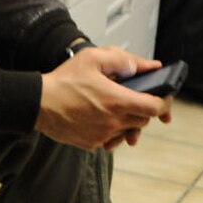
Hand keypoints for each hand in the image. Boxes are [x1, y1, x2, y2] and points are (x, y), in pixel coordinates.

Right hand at [37, 47, 171, 151]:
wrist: (39, 104)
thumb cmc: (64, 80)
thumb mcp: (94, 59)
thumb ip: (124, 60)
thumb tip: (148, 66)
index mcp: (117, 100)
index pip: (154, 107)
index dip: (163, 103)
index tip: (162, 97)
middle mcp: (113, 121)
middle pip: (143, 120)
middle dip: (142, 109)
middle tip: (132, 97)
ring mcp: (102, 135)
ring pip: (127, 130)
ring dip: (126, 119)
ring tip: (113, 106)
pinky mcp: (92, 144)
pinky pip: (111, 139)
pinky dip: (111, 129)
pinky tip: (99, 116)